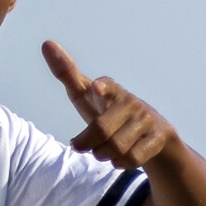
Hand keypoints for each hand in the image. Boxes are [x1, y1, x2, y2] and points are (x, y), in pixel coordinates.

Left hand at [42, 42, 175, 165]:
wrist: (152, 134)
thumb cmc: (109, 110)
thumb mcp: (86, 93)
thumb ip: (67, 73)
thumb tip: (46, 43)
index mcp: (112, 89)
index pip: (107, 85)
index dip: (102, 88)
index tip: (95, 89)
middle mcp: (131, 102)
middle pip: (102, 129)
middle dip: (87, 143)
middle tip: (81, 146)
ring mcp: (147, 120)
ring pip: (117, 147)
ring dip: (102, 154)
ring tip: (101, 152)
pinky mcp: (158, 137)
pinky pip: (133, 157)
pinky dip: (120, 163)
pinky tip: (117, 160)